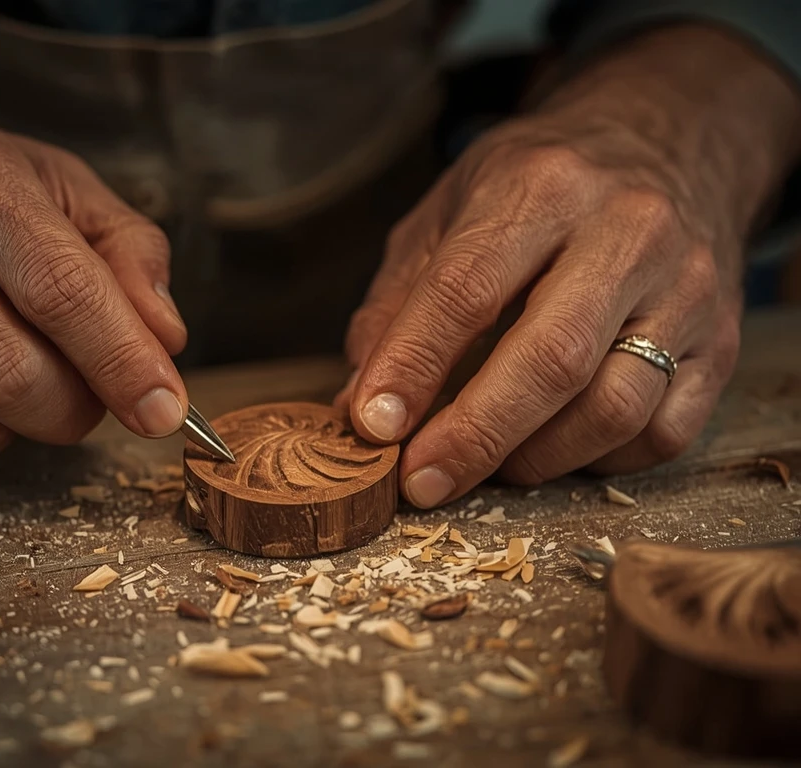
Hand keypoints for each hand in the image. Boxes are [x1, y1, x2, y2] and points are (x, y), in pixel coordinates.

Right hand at [0, 113, 187, 463]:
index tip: (165, 410)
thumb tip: (165, 341)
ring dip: (19, 424)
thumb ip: (129, 252)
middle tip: (85, 386)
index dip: (126, 364)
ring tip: (7, 363)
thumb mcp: (54, 184)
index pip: (64, 294)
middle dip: (78, 408)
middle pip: (17, 381)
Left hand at [338, 26, 800, 506]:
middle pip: (550, 360)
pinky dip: (597, 460)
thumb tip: (359, 406)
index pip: (467, 290)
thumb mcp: (450, 210)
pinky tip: (556, 446)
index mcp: (541, 186)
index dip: (413, 366)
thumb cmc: (541, 185)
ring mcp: (687, 288)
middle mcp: (627, 231)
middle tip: (421, 483)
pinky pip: (663, 431)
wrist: (667, 144)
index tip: (373, 427)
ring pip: (614, 408)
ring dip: (534, 458)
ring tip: (486, 465)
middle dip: (474, 436)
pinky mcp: (724, 339)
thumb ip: (398, 302)